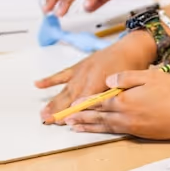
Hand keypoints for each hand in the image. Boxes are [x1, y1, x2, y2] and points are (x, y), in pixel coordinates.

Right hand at [37, 31, 155, 120]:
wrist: (130, 49)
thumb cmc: (131, 68)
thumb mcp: (125, 86)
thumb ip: (111, 98)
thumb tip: (100, 110)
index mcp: (98, 82)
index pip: (82, 101)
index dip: (71, 111)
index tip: (61, 121)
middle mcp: (86, 77)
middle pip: (70, 97)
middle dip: (58, 110)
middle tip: (47, 121)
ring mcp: (81, 71)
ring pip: (65, 89)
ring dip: (54, 101)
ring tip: (43, 113)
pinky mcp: (79, 66)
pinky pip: (62, 74)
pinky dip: (50, 80)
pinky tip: (38, 85)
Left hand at [63, 68, 169, 140]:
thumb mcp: (149, 77)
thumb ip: (126, 77)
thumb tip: (108, 80)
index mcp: (125, 101)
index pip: (98, 102)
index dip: (84, 102)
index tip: (72, 104)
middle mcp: (125, 116)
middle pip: (98, 116)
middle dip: (81, 117)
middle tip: (66, 120)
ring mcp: (133, 127)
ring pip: (106, 127)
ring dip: (89, 127)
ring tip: (76, 129)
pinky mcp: (141, 133)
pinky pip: (117, 132)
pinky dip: (104, 131)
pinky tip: (102, 131)